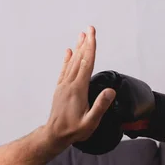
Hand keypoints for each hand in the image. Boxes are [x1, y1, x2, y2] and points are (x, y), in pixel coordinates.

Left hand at [41, 26, 115, 152]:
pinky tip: (69, 52)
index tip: (93, 35)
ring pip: (72, 62)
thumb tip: (110, 91)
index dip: (91, 48)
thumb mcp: (90, 121)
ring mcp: (64, 85)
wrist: (54, 135)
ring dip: (78, 48)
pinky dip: (68, 59)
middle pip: (80, 59)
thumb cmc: (74, 130)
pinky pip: (65, 70)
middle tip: (90, 29)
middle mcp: (69, 84)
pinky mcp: (60, 89)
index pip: (87, 64)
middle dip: (86, 43)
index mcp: (78, 89)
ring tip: (82, 35)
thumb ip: (100, 106)